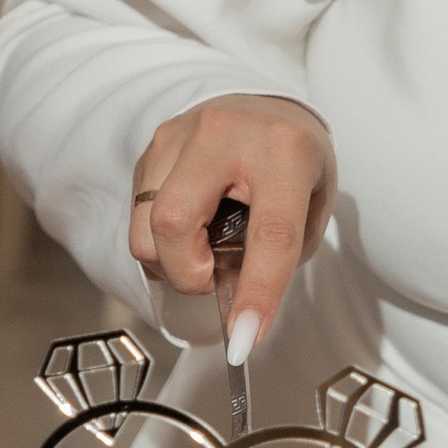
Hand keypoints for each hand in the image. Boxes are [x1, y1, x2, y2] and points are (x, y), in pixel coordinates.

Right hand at [127, 96, 335, 358]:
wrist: (268, 109)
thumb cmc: (293, 163)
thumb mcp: (309, 207)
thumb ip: (276, 258)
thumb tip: (234, 306)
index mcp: (281, 151)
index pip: (269, 234)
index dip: (257, 292)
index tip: (246, 339)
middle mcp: (224, 136)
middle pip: (174, 225)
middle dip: (189, 274)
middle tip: (214, 276)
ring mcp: (179, 137)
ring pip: (145, 228)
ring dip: (171, 261)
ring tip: (204, 248)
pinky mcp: (152, 148)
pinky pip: (138, 216)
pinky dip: (161, 241)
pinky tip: (192, 225)